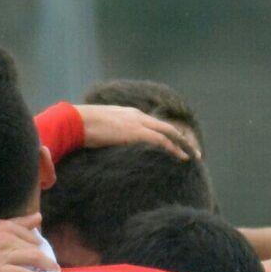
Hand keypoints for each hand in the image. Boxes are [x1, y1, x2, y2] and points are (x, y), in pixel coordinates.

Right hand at [0, 215, 56, 271]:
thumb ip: (12, 222)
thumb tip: (37, 217)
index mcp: (4, 226)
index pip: (29, 234)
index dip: (37, 244)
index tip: (41, 252)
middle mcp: (7, 238)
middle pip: (35, 248)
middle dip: (46, 258)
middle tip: (52, 266)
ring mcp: (3, 254)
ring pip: (34, 260)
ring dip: (48, 268)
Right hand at [72, 104, 199, 159]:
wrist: (77, 121)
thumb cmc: (82, 127)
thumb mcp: (99, 129)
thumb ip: (108, 134)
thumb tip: (106, 146)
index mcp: (129, 114)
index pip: (154, 123)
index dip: (166, 134)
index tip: (174, 144)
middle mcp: (138, 116)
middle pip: (166, 127)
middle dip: (181, 138)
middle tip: (192, 151)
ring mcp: (138, 123)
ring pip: (169, 133)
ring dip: (182, 145)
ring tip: (192, 156)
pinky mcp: (137, 133)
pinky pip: (162, 141)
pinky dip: (174, 149)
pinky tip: (181, 157)